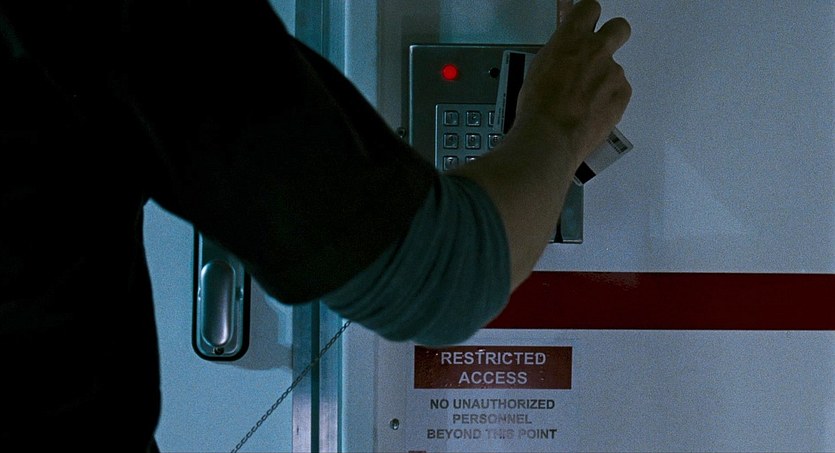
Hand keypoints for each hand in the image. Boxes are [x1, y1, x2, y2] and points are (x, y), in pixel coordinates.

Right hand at [514, 0, 631, 168]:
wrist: (551, 136)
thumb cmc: (538, 107)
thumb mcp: (538, 69)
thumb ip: (559, 54)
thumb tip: (564, 55)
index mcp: (571, 39)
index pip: (589, 9)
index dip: (587, 17)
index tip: (585, 25)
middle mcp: (596, 49)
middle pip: (619, 28)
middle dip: (612, 36)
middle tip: (599, 54)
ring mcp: (613, 72)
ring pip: (614, 69)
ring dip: (603, 81)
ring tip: (582, 102)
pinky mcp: (622, 94)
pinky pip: (619, 91)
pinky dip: (609, 100)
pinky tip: (591, 112)